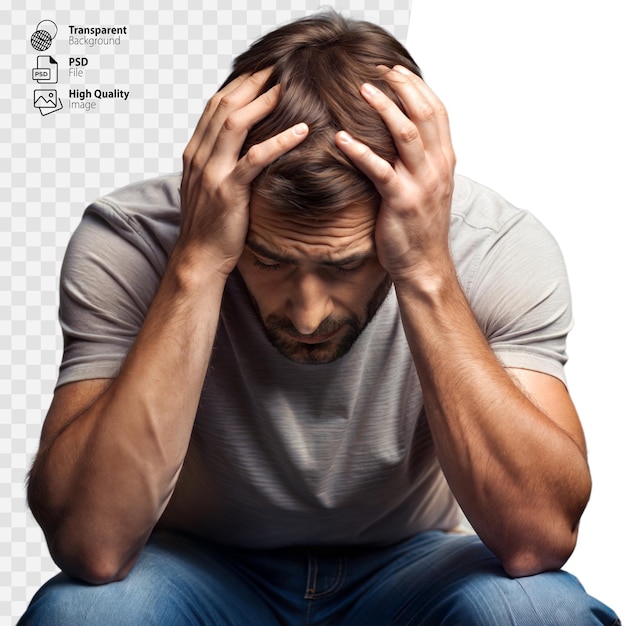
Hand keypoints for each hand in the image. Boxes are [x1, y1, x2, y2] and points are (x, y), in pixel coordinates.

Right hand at [179, 69, 308, 274]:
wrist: (200, 256)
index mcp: (195, 151)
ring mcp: (212, 172)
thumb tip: (243, 145)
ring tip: (289, 87)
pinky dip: (279, 141)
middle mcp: (200, 156)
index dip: (239, 83)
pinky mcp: (228, 191)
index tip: (263, 70)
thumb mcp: (209, 185)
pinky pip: (254, 159)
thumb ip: (220, 161)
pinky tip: (302, 131)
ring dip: (263, 102)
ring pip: (235, 124)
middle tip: (279, 66)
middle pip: (224, 105)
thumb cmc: (210, 224)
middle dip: (252, 81)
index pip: (215, 105)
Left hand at [335, 66, 455, 283]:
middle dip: (401, 86)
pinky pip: (379, 169)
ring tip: (362, 89)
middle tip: (377, 70)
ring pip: (405, 134)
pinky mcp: (400, 202)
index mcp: (445, 160)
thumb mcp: (429, 187)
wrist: (424, 264)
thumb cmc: (421, 226)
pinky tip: (341, 138)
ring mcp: (421, 184)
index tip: (395, 69)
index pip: (437, 111)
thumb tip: (402, 136)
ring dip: (383, 108)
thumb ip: (421, 160)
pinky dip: (360, 150)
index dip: (417, 86)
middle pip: (424, 113)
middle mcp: (437, 167)